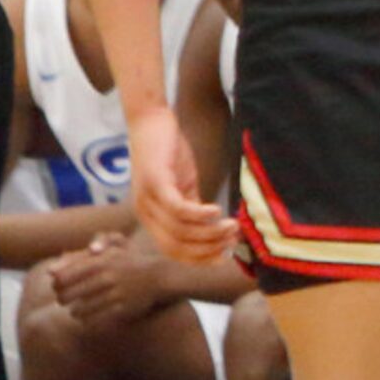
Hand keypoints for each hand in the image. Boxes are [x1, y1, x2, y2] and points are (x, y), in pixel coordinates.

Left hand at [50, 232, 167, 330]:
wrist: (159, 276)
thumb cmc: (126, 263)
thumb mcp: (105, 253)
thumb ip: (77, 260)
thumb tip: (49, 272)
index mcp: (99, 263)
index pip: (62, 278)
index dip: (56, 285)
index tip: (60, 287)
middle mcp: (106, 278)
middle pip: (67, 296)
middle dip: (63, 300)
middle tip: (65, 300)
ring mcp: (115, 294)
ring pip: (79, 311)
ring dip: (74, 313)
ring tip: (76, 311)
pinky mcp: (123, 309)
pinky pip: (95, 321)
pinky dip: (87, 322)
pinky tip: (88, 319)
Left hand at [129, 104, 236, 262]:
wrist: (150, 120)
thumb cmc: (169, 152)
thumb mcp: (184, 186)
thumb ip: (194, 209)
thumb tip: (216, 231)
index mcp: (150, 217)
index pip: (174, 251)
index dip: (200, 259)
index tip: (226, 256)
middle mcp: (145, 213)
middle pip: (177, 247)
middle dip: (209, 249)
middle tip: (234, 239)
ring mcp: (147, 198)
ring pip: (180, 231)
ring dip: (210, 233)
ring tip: (233, 225)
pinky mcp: (155, 181)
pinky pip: (178, 208)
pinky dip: (200, 215)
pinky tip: (217, 210)